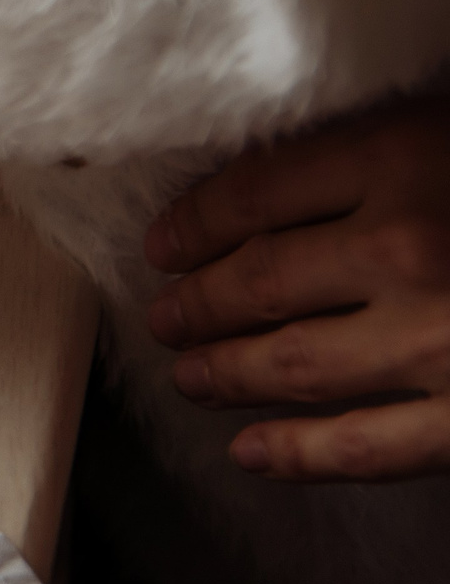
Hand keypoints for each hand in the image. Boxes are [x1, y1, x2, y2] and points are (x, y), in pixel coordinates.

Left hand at [145, 93, 449, 481]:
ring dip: (223, 372)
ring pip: (291, 366)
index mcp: (402, 156)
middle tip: (163, 313)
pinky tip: (251, 450)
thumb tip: (263, 177)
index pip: (251, 194)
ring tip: (188, 370)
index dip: (192, 224)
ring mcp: (439, 341)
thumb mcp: (446, 129)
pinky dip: (294, 455)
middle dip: (194, 304)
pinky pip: (364, 449)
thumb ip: (375, 149)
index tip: (163, 242)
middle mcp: (407, 247)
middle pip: (254, 282)